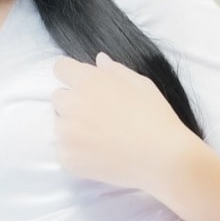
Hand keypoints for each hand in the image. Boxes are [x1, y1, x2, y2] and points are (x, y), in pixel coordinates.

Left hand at [52, 53, 197, 200]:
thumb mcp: (140, 84)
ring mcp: (68, 134)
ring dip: (72, 128)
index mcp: (88, 81)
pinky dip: (75, 153)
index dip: (72, 75)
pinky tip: (97, 154)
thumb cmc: (155, 117)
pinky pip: (62, 151)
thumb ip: (114, 70)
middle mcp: (73, 104)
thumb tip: (99, 61)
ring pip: (59, 125)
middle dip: (73, 102)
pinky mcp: (68, 159)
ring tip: (99, 138)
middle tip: (97, 117)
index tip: (83, 87)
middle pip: (58, 97)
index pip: (60, 68)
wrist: (161, 158)